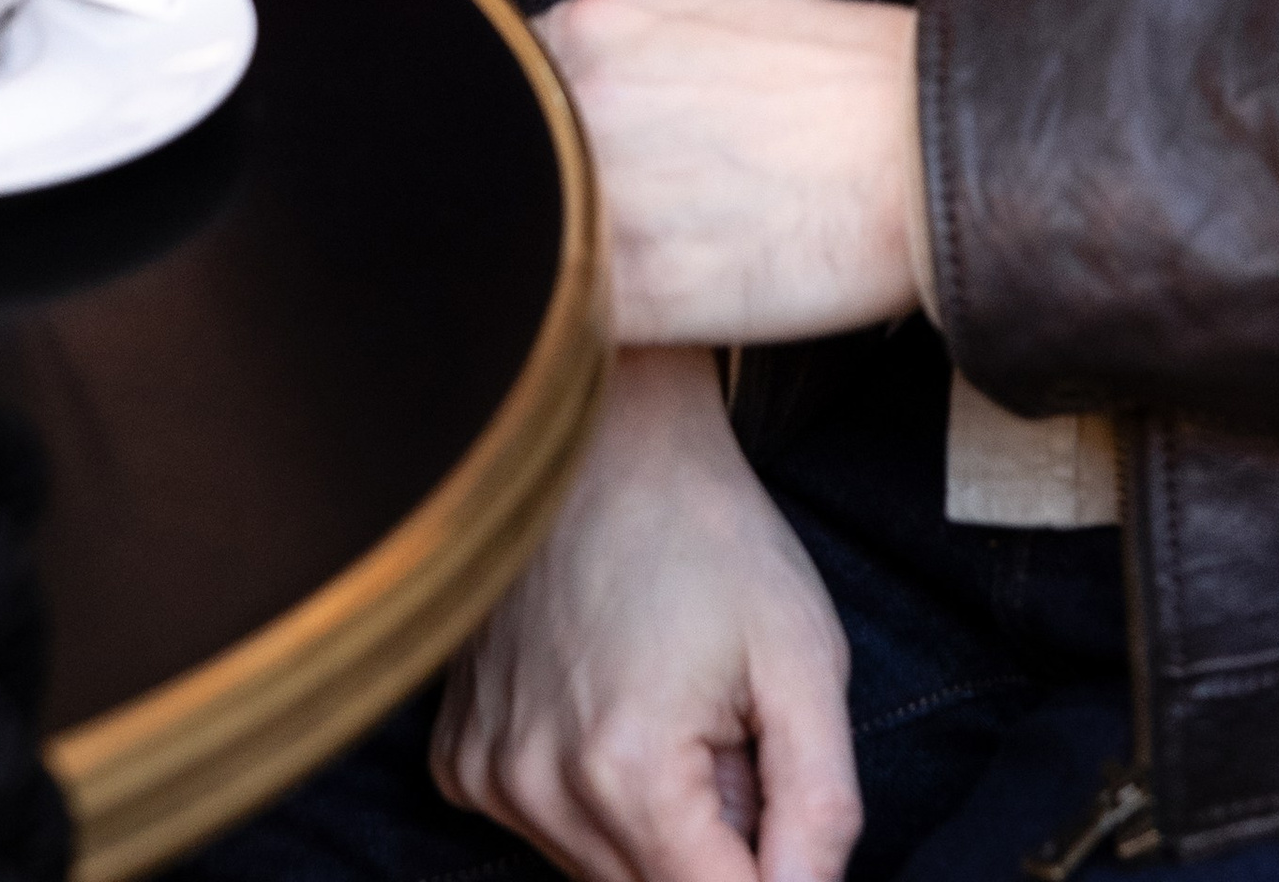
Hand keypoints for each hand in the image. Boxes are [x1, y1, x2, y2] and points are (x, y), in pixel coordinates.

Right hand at [434, 343, 859, 881]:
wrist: (609, 441)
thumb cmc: (712, 536)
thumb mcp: (803, 658)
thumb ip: (819, 805)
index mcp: (626, 769)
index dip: (770, 869)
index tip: (772, 791)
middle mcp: (536, 787)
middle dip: (711, 841)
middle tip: (729, 734)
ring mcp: (486, 774)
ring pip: (600, 869)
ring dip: (654, 821)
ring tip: (675, 705)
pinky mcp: (459, 756)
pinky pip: (543, 826)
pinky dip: (592, 793)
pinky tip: (613, 701)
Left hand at [539, 0, 919, 343]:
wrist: (924, 143)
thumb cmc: (841, 72)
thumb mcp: (722, 1)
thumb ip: (631, 30)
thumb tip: (578, 57)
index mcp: (595, 26)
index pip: (506, 77)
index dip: (529, 121)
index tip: (554, 151)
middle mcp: (580, 103)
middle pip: (504, 155)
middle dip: (532, 187)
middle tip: (570, 214)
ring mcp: (603, 196)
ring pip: (528, 238)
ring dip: (550, 255)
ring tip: (588, 268)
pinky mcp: (637, 291)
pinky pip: (570, 312)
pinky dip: (583, 320)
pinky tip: (628, 313)